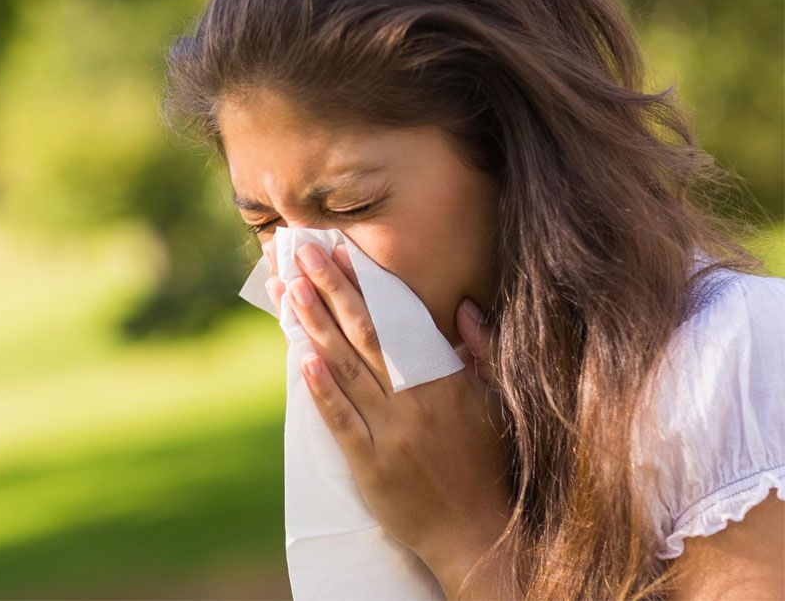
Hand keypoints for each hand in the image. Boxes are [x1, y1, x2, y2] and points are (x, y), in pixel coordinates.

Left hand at [263, 240, 515, 593]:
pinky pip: (342, 422)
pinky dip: (322, 390)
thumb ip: (482, 352)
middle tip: (301, 253)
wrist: (477, 533)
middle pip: (366, 334)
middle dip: (330, 289)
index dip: (367, 284)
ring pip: (346, 369)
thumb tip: (464, 308)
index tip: (341, 252)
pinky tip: (302, 359)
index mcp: (447, 380)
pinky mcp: (371, 466)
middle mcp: (417, 401)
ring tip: (289, 289)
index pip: (399, 320)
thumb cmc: (488, 463)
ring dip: (316, 326)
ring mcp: (392, 434)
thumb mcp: (496, 402)